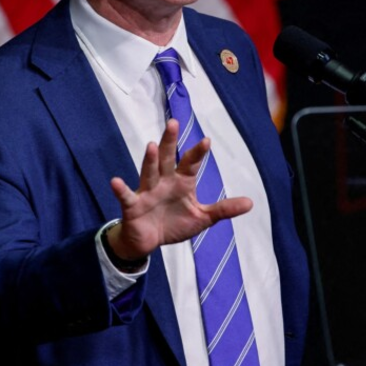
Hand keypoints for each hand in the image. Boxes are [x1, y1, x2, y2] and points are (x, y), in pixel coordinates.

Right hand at [106, 118, 252, 261]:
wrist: (149, 241)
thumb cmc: (174, 224)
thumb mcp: (202, 218)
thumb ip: (223, 209)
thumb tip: (250, 203)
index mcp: (181, 182)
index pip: (190, 164)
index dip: (197, 153)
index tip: (206, 141)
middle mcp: (164, 182)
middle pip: (166, 158)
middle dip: (169, 142)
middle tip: (173, 123)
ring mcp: (147, 192)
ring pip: (148, 172)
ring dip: (149, 160)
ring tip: (151, 146)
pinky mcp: (133, 205)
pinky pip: (127, 196)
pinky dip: (121, 189)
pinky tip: (115, 181)